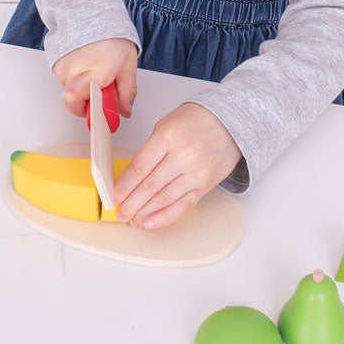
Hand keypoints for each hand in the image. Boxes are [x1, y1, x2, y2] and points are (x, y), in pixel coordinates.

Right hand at [51, 38, 137, 118]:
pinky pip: (64, 83)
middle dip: (85, 105)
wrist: (93, 15)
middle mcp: (78, 69)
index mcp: (99, 70)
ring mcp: (64, 67)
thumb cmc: (112, 38)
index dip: (89, 113)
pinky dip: (75, 82)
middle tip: (98, 95)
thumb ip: (127, 92)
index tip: (100, 119)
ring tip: (93, 77)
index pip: (82, 101)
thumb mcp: (128, 65)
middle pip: (72, 102)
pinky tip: (85, 71)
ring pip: (69, 93)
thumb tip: (125, 111)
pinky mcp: (57, 65)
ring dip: (81, 92)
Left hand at [112, 103, 241, 229]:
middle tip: (119, 212)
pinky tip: (151, 222)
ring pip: (164, 199)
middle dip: (131, 203)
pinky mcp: (205, 185)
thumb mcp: (166, 125)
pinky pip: (183, 205)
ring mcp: (195, 172)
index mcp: (167, 138)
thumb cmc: (195, 120)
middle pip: (150, 186)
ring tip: (132, 220)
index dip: (124, 185)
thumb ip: (149, 149)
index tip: (114, 195)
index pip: (140, 167)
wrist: (229, 122)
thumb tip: (131, 177)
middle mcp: (182, 156)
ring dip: (145, 213)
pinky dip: (166, 216)